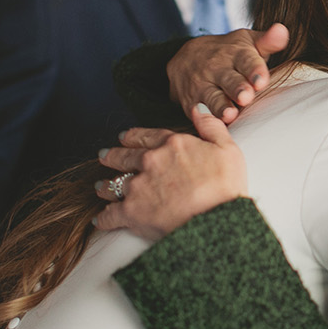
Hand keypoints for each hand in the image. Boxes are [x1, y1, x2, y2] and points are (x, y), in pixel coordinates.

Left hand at [93, 110, 248, 240]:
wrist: (216, 220)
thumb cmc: (225, 187)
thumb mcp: (227, 149)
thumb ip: (211, 126)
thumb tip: (199, 108)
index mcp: (173, 144)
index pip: (147, 136)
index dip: (133, 136)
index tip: (124, 137)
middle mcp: (151, 161)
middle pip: (125, 157)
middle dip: (113, 156)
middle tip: (104, 156)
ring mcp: (138, 187)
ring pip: (114, 184)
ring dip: (105, 185)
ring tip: (100, 187)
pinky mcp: (131, 212)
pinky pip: (111, 214)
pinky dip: (105, 218)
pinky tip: (101, 219)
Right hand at [168, 24, 288, 124]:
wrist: (186, 58)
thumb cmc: (228, 53)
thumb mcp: (246, 43)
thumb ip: (267, 41)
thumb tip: (282, 31)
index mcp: (235, 53)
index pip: (246, 60)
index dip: (254, 70)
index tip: (261, 81)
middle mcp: (217, 68)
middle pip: (229, 80)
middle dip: (237, 88)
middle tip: (246, 97)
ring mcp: (202, 85)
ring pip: (212, 97)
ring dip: (220, 106)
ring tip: (229, 115)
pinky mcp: (190, 102)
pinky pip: (197, 111)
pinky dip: (203, 117)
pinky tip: (209, 123)